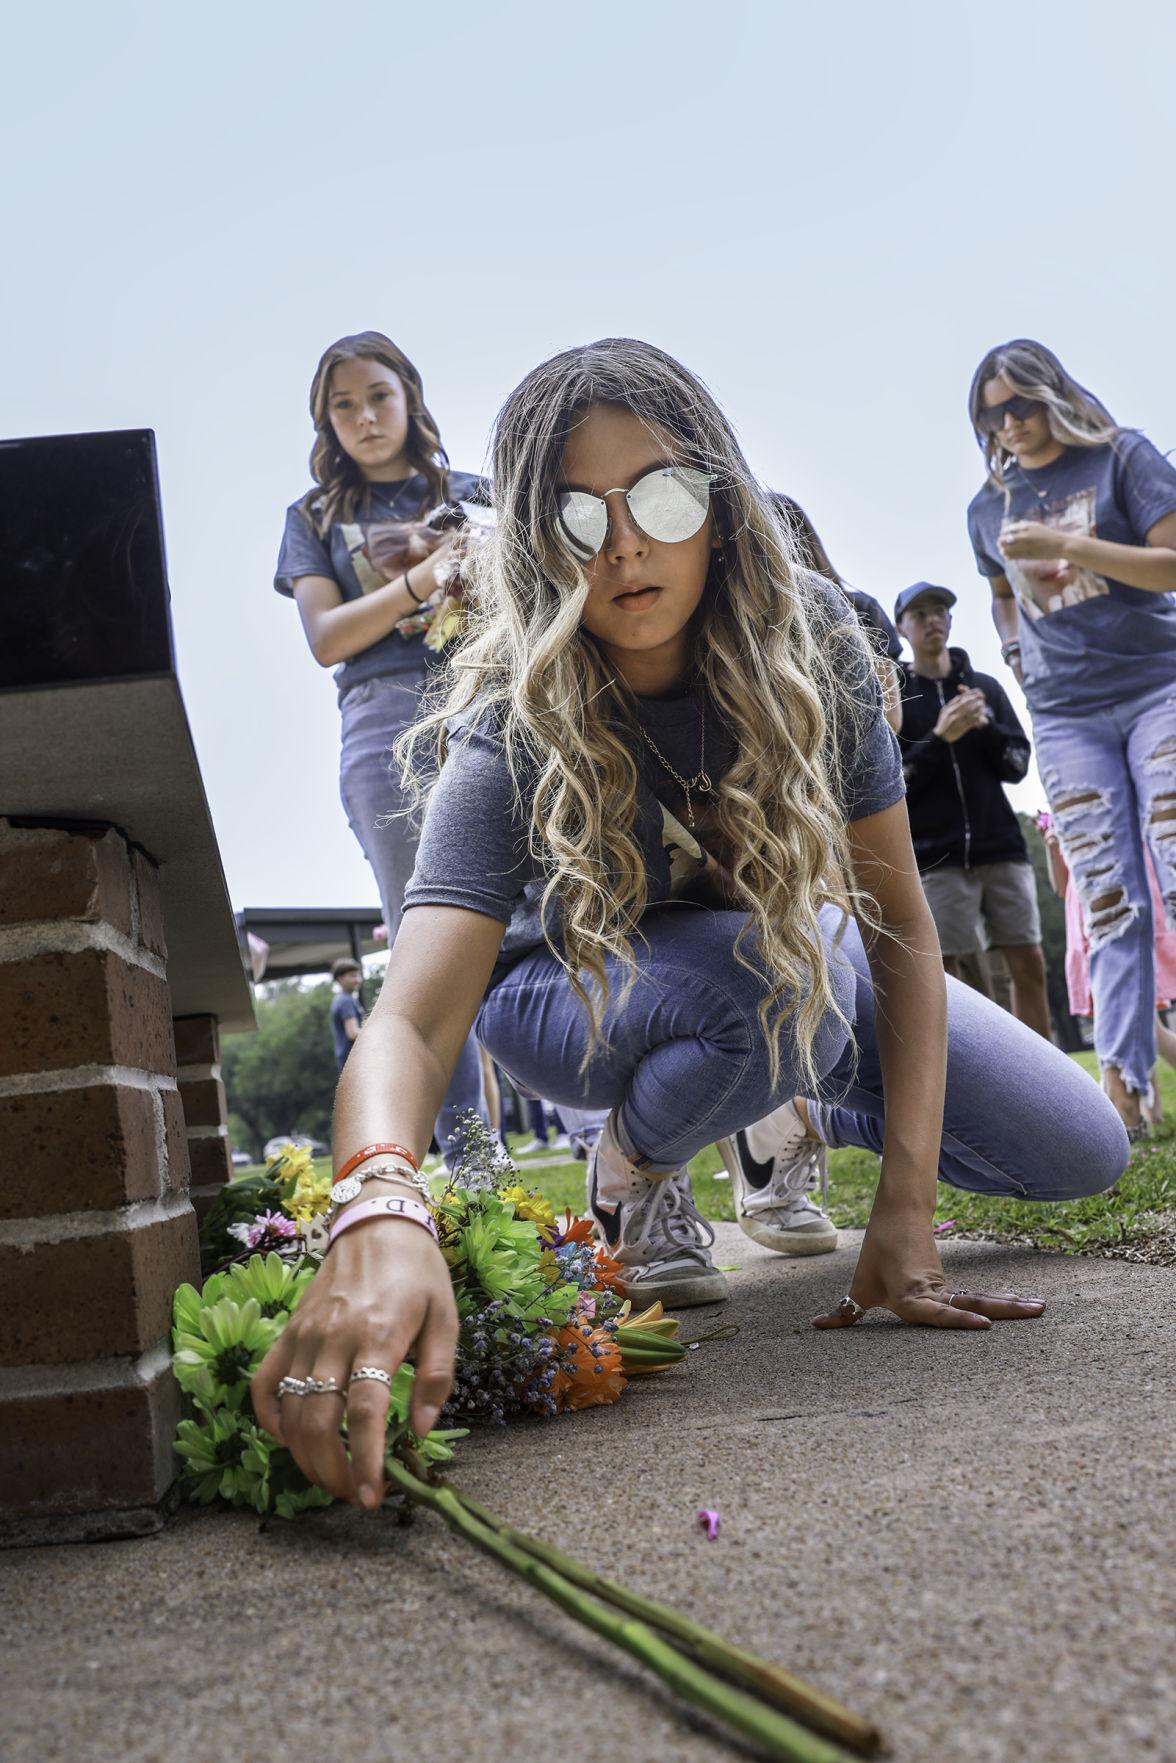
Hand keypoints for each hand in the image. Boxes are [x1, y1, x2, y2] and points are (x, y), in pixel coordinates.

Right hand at [251, 1218, 458, 1508]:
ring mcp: (305, 1334)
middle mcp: (335, 1337)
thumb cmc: (418, 1271)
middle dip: (332, 1470)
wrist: (377, 1221)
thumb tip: (421, 1430)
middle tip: (352, 1495)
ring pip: (290, 1410)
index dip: (365, 1460)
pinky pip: (265, 1384)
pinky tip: (291, 1439)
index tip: (371, 1495)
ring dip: (304, 1455)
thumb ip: (437, 1376)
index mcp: (380, 1334)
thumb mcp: (446, 1318)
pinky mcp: (288, 1331)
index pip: (365, 1412)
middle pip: (319, 1420)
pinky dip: (270, 1419)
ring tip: (329, 1477)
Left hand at [811, 1209, 1044, 1330]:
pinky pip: (975, 1296)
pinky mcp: (949, 1283)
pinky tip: (1020, 1306)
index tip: (985, 1327)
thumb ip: (844, 1312)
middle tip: (1038, 1311)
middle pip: (974, 1304)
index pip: (938, 1313)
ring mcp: (944, 1287)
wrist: (898, 1212)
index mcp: (910, 1297)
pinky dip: (998, 1302)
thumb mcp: (860, 1284)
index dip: (960, 1321)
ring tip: (1040, 1307)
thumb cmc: (878, 1250)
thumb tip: (817, 1326)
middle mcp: (932, 1294)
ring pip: (980, 1298)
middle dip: (1006, 1310)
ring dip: (1009, 1303)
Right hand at [933, 687, 988, 742]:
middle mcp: (954, 716)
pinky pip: (971, 723)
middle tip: (982, 702)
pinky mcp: (962, 729)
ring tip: (984, 709)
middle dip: (976, 704)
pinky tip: (980, 717)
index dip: (969, 699)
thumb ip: (951, 703)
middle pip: (967, 708)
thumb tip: (959, 696)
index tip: (975, 697)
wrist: (941, 737)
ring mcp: (958, 723)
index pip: (961, 702)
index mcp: (950, 710)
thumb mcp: (943, 711)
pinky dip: (977, 719)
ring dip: (978, 712)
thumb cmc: (943, 722)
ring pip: (970, 715)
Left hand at [998, 520, 1070, 562]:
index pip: (1007, 530)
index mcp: (1026, 526)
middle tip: (1001, 544)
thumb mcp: (1037, 526)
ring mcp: (1025, 545)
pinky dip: (1007, 557)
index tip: (1003, 536)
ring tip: (1003, 551)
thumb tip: (1013, 528)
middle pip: (1004, 539)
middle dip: (1001, 542)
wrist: (1060, 545)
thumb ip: (1025, 526)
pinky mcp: (1027, 555)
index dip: (1003, 534)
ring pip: (1006, 549)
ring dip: (1003, 550)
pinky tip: (1008, 557)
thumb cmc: (1049, 535)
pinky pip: (1012, 556)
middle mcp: (1024, 535)